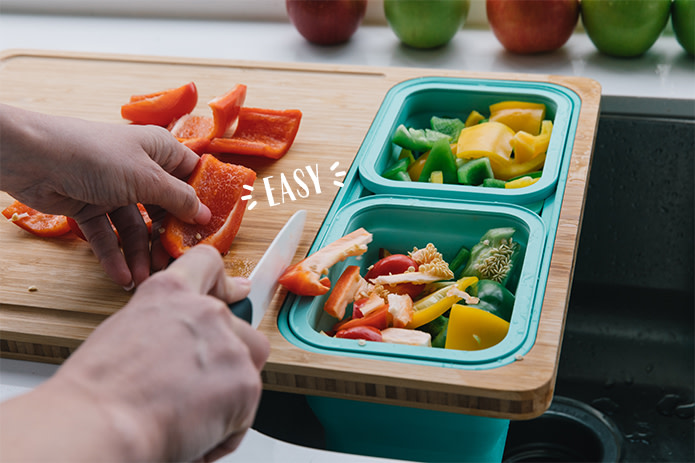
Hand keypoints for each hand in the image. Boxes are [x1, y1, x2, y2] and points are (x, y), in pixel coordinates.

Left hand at [0, 104, 210, 287]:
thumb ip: (179, 199)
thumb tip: (205, 214)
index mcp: (160, 151)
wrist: (33, 158)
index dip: (202, 202)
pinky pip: (108, 235)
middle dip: (167, 238)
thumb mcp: (147, 178)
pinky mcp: (90, 206)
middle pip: (164, 209)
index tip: (211, 230)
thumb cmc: (95, 155)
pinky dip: (113, 255)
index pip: (191, 177)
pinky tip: (121, 275)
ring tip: (144, 278)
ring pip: (136, 227)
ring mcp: (114, 189)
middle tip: (173, 263)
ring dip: (140, 254)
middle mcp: (140, 169)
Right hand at [0, 245, 269, 461]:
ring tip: (192, 417)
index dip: (224, 282)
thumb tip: (177, 343)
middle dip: (228, 359)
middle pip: (242, 328)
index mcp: (168, 292)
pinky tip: (194, 436)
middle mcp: (205, 311)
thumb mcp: (124, 334)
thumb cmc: (96, 393)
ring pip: (249, 367)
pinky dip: (225, 430)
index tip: (235, 292)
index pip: (207, 263)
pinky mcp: (245, 381)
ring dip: (230, 392)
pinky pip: (245, 411)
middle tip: (198, 389)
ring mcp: (229, 345)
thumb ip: (163, 327)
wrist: (98, 425)